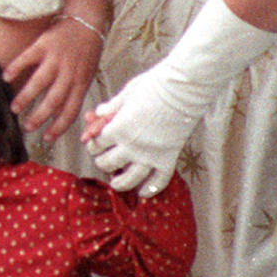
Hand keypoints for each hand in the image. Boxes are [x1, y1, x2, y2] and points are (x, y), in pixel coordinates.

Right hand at [4, 17, 101, 139]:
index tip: (46, 138)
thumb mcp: (87, 73)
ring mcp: (56, 58)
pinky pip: (27, 58)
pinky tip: (5, 77)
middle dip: (39, 117)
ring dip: (25, 97)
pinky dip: (16, 68)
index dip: (58, 127)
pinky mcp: (44, 44)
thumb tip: (60, 115)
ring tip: (14, 108)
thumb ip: (75, 92)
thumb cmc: (86, 50)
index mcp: (81, 82)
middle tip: (26, 127)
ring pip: (39, 82)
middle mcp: (69, 72)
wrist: (86, 19)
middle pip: (53, 100)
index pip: (70, 111)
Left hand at [85, 69, 197, 196]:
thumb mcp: (127, 92)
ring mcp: (150, 156)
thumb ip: (112, 106)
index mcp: (118, 128)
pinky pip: (158, 182)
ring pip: (129, 179)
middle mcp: (131, 146)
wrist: (183, 89)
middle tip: (103, 159)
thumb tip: (99, 112)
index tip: (95, 142)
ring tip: (115, 182)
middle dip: (102, 161)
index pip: (97, 143)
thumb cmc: (154, 85)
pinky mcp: (168, 159)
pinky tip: (143, 192)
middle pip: (108, 163)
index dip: (93, 142)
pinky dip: (149, 190)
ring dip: (119, 183)